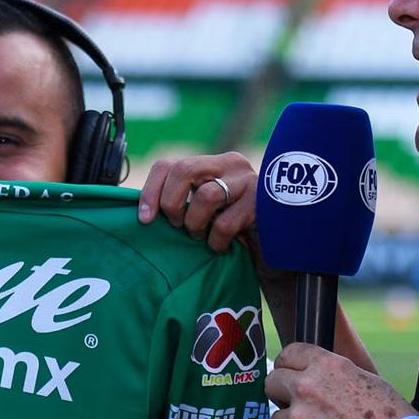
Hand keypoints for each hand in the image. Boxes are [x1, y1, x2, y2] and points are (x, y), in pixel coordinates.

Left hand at [136, 153, 257, 252]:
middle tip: (178, 225)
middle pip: (184, 170)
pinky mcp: (263, 203)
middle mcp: (230, 164)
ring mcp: (249, 181)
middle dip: (172, 203)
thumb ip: (180, 203)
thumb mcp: (201, 214)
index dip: (150, 192)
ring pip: (206, 195)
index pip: (168, 165)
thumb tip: (143, 213)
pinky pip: (225, 223)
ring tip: (202, 236)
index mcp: (211, 164)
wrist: (275, 254)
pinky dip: (216, 241)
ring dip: (196, 224)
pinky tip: (222, 246)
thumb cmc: (231, 235)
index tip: (145, 220)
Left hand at [269, 342, 416, 418]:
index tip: (289, 376)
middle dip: (283, 397)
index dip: (288, 366)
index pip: (290, 353)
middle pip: (272, 384)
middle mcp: (307, 390)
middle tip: (297, 410)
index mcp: (327, 367)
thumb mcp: (369, 382)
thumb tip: (321, 381)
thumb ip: (337, 377)